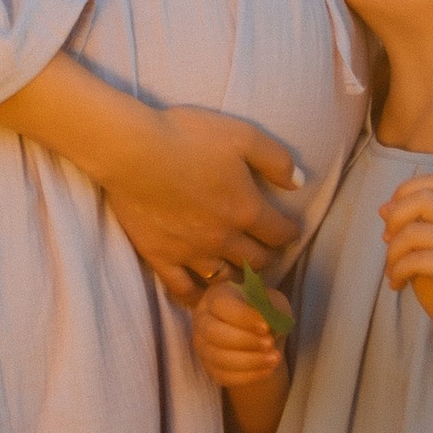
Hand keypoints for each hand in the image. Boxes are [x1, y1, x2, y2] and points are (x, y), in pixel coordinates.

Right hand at [99, 106, 302, 304]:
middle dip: (268, 255)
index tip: (289, 230)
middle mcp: (224, 239)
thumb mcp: (243, 136)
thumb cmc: (188, 137)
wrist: (133, 151)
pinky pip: (183, 289)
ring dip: (238, 275)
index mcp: (247, 210)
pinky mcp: (161, 257)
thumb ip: (276, 159)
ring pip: (225, 277)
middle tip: (267, 248)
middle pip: (257, 260)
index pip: (280, 233)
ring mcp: (191, 252)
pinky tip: (203, 296)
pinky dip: (197, 296)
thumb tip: (299, 182)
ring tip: (239, 269)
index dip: (289, 232)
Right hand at [191, 273, 292, 394]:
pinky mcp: (210, 368)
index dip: (243, 317)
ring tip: (275, 359)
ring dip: (250, 361)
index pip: (221, 305)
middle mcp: (202, 320)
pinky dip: (248, 376)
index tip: (266, 326)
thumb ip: (270, 308)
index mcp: (216, 296)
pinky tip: (268, 370)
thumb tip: (267, 323)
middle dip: (245, 341)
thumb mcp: (272, 303)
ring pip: (219, 358)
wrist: (260, 339)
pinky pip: (224, 376)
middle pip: (214, 333)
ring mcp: (203, 346)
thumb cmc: (264, 314)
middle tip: (270, 344)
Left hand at [381, 174, 432, 345]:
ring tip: (392, 271)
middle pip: (423, 198)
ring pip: (413, 233)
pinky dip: (398, 271)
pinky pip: (415, 260)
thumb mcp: (425, 251)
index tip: (390, 215)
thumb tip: (384, 208)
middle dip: (395, 217)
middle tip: (387, 240)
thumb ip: (411, 228)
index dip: (405, 190)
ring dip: (392, 253)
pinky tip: (398, 284)